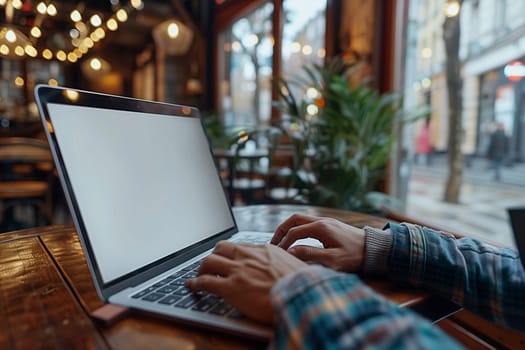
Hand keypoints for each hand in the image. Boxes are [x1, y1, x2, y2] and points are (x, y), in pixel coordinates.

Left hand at [185, 241, 306, 324]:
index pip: (241, 247)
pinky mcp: (230, 288)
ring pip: (209, 261)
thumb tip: (289, 266)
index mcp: (265, 250)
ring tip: (199, 275)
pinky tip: (192, 286)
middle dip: (214, 256)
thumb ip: (285, 264)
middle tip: (212, 264)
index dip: (232, 254)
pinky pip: (205, 282)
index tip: (229, 259)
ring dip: (202, 268)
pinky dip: (195, 283)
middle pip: (222, 248)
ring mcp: (238, 271)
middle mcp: (248, 257)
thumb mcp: (296, 266)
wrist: (301, 296)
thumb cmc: (303, 286)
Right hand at [271, 213, 364, 271]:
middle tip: (273, 243)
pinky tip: (296, 239)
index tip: (277, 253)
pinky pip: (307, 222)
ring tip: (281, 240)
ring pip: (300, 218)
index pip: (294, 232)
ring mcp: (326, 221)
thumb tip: (290, 252)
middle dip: (281, 230)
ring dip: (288, 228)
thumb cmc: (355, 256)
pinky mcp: (329, 224)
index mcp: (321, 228)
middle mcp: (321, 220)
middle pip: (294, 219)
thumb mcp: (332, 259)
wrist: (374, 248)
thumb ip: (310, 254)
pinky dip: (297, 228)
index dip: (283, 243)